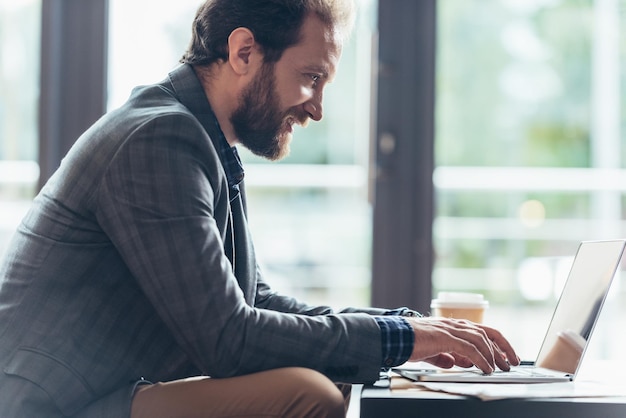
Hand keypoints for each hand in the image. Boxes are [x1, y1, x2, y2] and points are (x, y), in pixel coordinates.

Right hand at [405, 317, 519, 373]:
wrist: (395, 337)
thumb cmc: (409, 342)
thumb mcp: (432, 351)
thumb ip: (445, 356)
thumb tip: (454, 363)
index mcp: (452, 326)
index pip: (482, 331)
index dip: (497, 343)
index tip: (506, 356)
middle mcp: (454, 325)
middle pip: (488, 332)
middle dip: (503, 347)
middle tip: (513, 362)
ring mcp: (450, 330)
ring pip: (481, 339)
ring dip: (494, 355)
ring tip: (501, 368)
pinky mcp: (445, 338)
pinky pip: (470, 348)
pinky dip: (481, 359)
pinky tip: (486, 368)